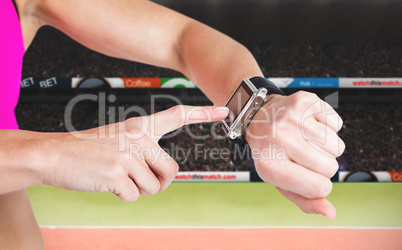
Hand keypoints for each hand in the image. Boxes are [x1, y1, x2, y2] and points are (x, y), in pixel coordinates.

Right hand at [39, 105, 228, 200]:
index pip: (176, 115)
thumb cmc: (89, 149)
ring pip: (155, 187)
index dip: (202, 113)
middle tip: (139, 178)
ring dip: (138, 189)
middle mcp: (138, 137)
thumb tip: (167, 176)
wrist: (53, 154)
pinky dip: (123, 195)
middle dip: (160, 181)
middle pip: (172, 170)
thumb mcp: (119, 138)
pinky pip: (135, 196)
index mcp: (140, 126)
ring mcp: (128, 155)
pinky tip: (106, 182)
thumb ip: (146, 150)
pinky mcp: (118, 174)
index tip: (223, 111)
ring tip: (117, 176)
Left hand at [245, 91, 344, 218]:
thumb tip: (331, 213)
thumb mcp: (280, 180)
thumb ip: (304, 201)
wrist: (258, 117)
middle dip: (323, 165)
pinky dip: (329, 127)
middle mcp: (279, 139)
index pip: (319, 187)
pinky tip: (308, 125)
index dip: (320, 186)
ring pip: (337, 146)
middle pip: (331, 167)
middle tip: (303, 155)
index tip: (308, 176)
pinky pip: (338, 124)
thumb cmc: (273, 152)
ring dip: (326, 146)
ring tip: (305, 140)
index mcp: (270, 165)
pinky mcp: (305, 101)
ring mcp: (292, 118)